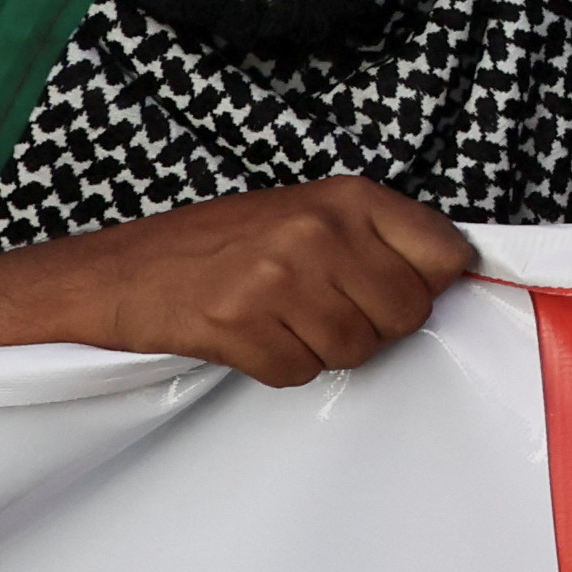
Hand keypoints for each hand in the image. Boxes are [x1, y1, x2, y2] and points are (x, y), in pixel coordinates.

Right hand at [0, 180, 473, 385]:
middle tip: (326, 309)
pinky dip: (281, 366)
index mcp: (349, 198)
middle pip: (406, 314)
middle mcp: (320, 232)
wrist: (121, 271)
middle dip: (374, 325)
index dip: (429, 284)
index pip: (446, 255)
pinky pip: (301, 372)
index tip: (400, 289)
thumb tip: (451, 276)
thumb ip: (378, 238)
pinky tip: (253, 337)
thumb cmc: (222, 243)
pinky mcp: (239, 323)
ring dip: (324, 348)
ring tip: (283, 319)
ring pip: (357, 350)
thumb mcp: (312, 213)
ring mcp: (278, 278)